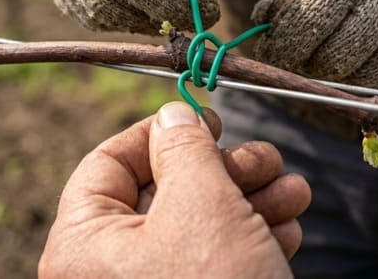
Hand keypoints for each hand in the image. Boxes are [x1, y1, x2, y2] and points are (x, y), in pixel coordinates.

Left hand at [39, 102, 310, 277]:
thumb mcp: (202, 205)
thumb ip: (185, 148)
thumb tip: (172, 114)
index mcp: (83, 245)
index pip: (107, 164)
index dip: (159, 133)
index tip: (207, 119)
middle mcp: (106, 273)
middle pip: (160, 194)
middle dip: (223, 169)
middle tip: (267, 158)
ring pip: (195, 228)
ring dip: (248, 200)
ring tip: (293, 190)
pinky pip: (210, 263)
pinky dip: (249, 240)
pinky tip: (289, 227)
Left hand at [252, 0, 377, 97]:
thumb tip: (260, 25)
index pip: (308, 24)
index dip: (283, 46)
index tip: (274, 48)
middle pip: (335, 60)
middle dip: (308, 65)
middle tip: (302, 58)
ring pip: (365, 84)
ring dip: (340, 80)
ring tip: (335, 59)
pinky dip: (375, 92)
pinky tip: (367, 68)